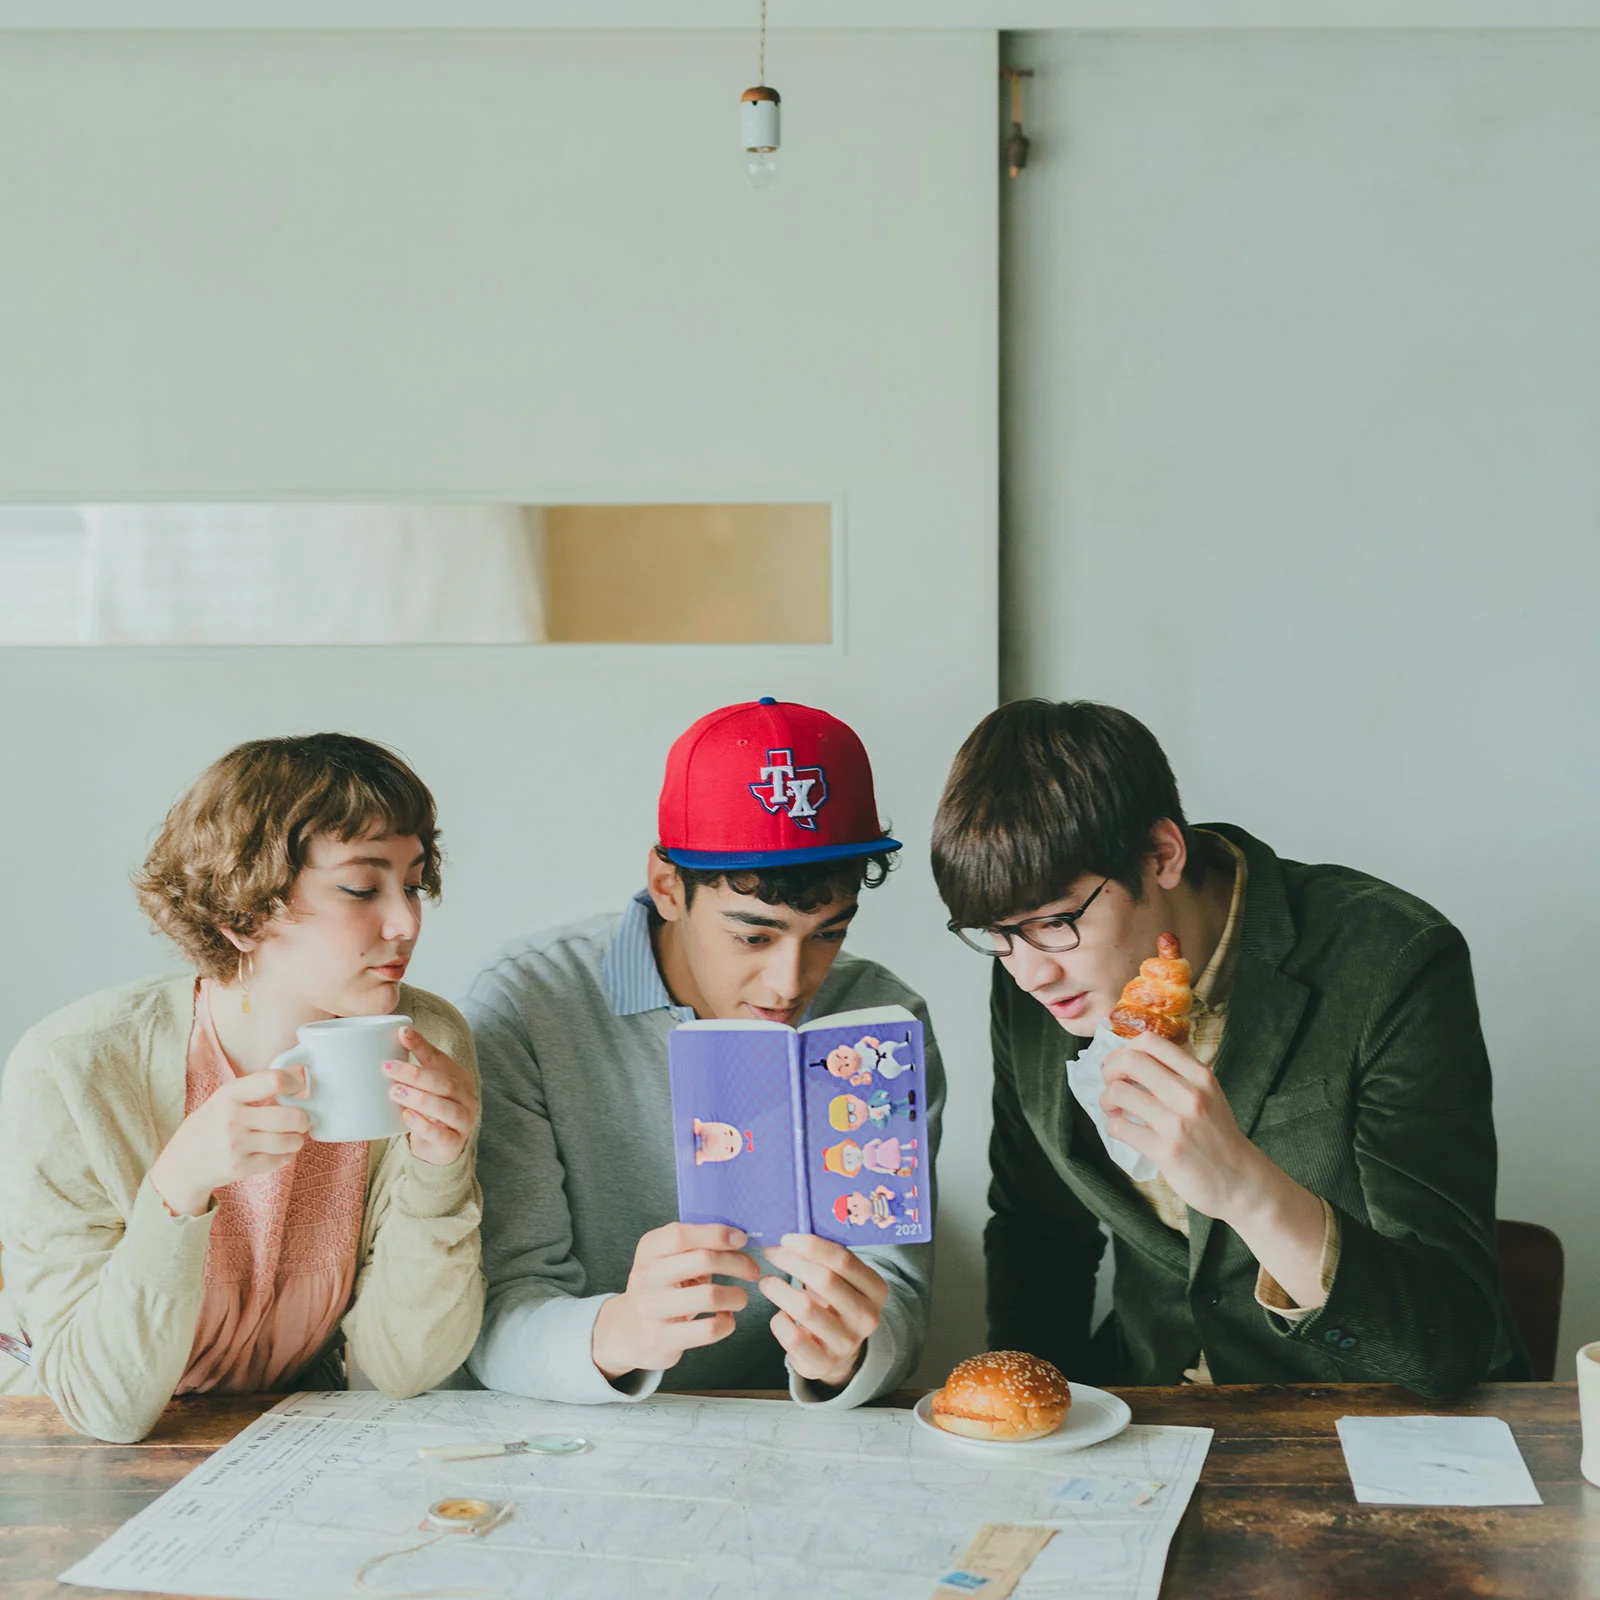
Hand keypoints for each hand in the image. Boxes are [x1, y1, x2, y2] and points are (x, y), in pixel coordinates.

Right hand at [149, 1067, 311, 1217]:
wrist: (182, 1162)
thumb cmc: (212, 1123)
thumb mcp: (227, 1097)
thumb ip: (260, 1086)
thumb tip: (301, 1071)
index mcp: (230, 1094)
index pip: (274, 1081)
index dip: (295, 1083)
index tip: (298, 1088)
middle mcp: (232, 1119)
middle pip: (290, 1116)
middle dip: (303, 1119)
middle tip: (302, 1120)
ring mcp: (236, 1145)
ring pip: (289, 1141)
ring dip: (297, 1140)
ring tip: (292, 1137)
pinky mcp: (240, 1168)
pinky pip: (279, 1160)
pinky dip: (286, 1155)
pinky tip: (279, 1151)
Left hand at [384, 1026, 478, 1166]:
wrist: (441, 1149)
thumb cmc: (430, 1113)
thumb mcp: (424, 1089)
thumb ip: (412, 1070)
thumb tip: (383, 1045)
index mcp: (458, 1078)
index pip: (440, 1059)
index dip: (421, 1045)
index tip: (402, 1033)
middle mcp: (466, 1097)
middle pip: (443, 1083)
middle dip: (415, 1074)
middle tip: (388, 1068)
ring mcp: (463, 1121)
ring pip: (445, 1107)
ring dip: (419, 1098)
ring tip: (394, 1092)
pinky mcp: (454, 1143)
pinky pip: (441, 1134)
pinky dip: (423, 1125)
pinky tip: (406, 1117)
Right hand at [591, 1223, 758, 1379]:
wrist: (627, 1330)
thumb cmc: (660, 1288)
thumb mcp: (666, 1259)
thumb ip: (693, 1244)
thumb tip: (737, 1236)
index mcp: (649, 1250)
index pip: (681, 1234)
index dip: (716, 1234)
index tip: (741, 1239)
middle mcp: (647, 1277)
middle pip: (703, 1260)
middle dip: (737, 1263)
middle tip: (752, 1270)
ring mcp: (652, 1309)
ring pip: (709, 1296)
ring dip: (736, 1296)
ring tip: (741, 1298)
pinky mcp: (663, 1339)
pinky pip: (708, 1329)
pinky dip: (727, 1323)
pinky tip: (726, 1319)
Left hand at [758, 1234, 886, 1387]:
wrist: (838, 1352)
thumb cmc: (834, 1303)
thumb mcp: (842, 1280)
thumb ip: (826, 1258)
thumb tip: (790, 1235)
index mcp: (875, 1289)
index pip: (843, 1259)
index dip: (811, 1245)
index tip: (786, 1238)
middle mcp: (866, 1317)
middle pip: (824, 1279)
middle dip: (791, 1262)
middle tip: (771, 1254)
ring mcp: (847, 1343)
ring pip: (805, 1308)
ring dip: (779, 1289)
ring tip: (766, 1282)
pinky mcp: (823, 1364)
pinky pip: (792, 1337)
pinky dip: (779, 1321)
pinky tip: (779, 1314)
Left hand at [1098, 1034, 1271, 1222]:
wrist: (1241, 1182)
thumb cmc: (1218, 1137)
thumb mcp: (1208, 1095)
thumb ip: (1178, 1075)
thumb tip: (1132, 1059)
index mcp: (1200, 1076)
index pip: (1151, 1041)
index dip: (1125, 1049)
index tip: (1120, 1064)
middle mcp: (1190, 1094)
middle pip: (1131, 1060)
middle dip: (1110, 1070)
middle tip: (1111, 1085)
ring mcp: (1177, 1123)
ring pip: (1119, 1092)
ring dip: (1107, 1100)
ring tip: (1114, 1110)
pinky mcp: (1165, 1151)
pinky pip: (1120, 1127)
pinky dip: (1112, 1126)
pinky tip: (1122, 1129)